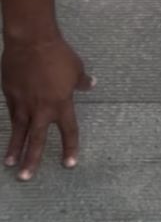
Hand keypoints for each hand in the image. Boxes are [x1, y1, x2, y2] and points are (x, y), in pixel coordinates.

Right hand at [3, 33, 93, 180]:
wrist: (32, 43)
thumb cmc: (58, 54)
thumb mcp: (76, 68)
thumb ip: (81, 81)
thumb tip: (91, 85)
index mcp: (61, 103)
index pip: (68, 131)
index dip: (70, 148)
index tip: (69, 164)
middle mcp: (41, 109)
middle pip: (37, 139)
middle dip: (32, 160)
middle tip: (27, 178)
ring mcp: (23, 104)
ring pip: (19, 132)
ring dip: (15, 149)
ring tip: (11, 165)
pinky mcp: (10, 97)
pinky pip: (12, 116)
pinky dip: (11, 127)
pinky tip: (9, 136)